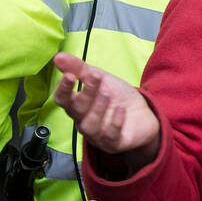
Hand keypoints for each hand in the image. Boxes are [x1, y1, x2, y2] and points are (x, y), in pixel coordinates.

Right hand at [52, 52, 159, 168]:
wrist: (143, 113)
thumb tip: (58, 57)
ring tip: (107, 94)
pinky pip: (109, 136)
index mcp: (77, 105)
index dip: (63, 89)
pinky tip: (121, 110)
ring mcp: (97, 134)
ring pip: (89, 126)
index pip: (62, 100)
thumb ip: (79, 68)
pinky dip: (114, 123)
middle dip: (86, 93)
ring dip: (97, 109)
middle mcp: (84, 121)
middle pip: (76, 110)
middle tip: (96, 77)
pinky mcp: (113, 143)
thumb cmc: (117, 96)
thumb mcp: (99, 78)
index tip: (69, 75)